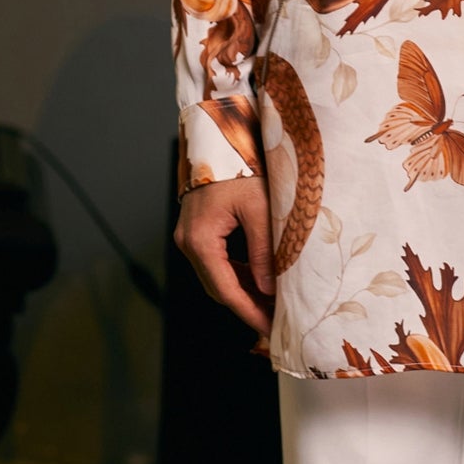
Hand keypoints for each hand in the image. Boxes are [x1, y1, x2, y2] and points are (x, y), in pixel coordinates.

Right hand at [174, 174, 275, 336]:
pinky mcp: (197, 228)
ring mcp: (189, 235)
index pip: (225, 290)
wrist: (221, 134)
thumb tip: (269, 289)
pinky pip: (215, 261)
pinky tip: (257, 280)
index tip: (271, 329)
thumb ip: (263, 251)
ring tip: (271, 304)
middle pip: (217, 287)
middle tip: (276, 321)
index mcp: (200, 239)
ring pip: (216, 276)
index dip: (249, 312)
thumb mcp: (259, 207)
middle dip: (247, 306)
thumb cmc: (240, 164)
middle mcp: (188, 241)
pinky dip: (236, 274)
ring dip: (242, 292)